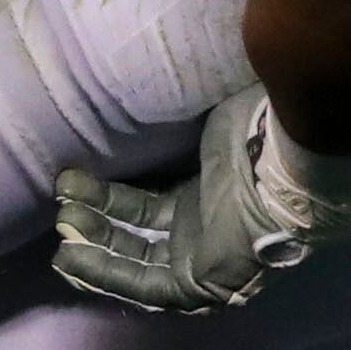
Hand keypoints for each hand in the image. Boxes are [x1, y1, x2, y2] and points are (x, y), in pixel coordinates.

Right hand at [53, 85, 350, 312]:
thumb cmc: (259, 128)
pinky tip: (69, 256)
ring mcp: (208, 255)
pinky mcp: (200, 281)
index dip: (115, 195)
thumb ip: (180, 108)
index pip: (157, 200)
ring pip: (137, 258)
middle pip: (142, 229)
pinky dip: (104, 272)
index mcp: (218, 187)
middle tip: (62, 200)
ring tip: (60, 224)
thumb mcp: (210, 114)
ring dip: (95, 244)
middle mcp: (212, 222)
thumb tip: (154, 65)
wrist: (291, 159)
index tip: (76, 180)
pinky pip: (143, 284)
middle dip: (98, 218)